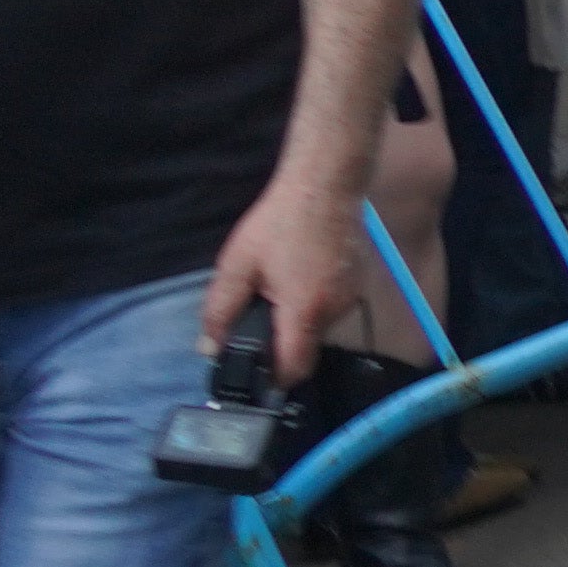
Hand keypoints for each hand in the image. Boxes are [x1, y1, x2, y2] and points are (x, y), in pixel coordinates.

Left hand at [201, 175, 360, 378]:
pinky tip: (299, 276)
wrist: (324, 187)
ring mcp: (350, 297)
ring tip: (278, 289)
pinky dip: (313, 303)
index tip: (256, 375)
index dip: (274, 379)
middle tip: (257, 317)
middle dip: (282, 343)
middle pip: (306, 348)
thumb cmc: (278, 225)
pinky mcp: (358, 283)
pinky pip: (331, 308)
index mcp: (304, 312)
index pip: (294, 368)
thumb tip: (209, 349)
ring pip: (319, 328)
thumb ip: (220, 312)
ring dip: (298, 321)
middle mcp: (334, 311)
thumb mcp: (237, 266)